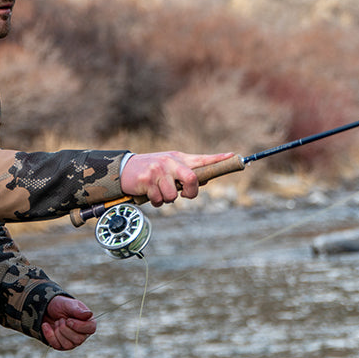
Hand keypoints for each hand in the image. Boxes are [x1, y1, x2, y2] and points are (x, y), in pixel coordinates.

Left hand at [42, 296, 96, 350]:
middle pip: (78, 340)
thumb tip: (89, 314)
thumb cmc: (61, 306)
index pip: (91, 329)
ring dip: (58, 331)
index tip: (68, 320)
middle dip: (65, 328)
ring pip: (67, 345)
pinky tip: (46, 325)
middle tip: (61, 319)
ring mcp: (73, 342)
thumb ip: (78, 310)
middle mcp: (83, 334)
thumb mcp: (68, 304)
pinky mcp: (62, 346)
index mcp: (88, 322)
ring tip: (57, 321)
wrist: (48, 310)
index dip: (79, 326)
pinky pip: (56, 346)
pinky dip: (49, 334)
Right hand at [120, 151, 235, 206]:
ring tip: (158, 191)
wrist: (125, 169)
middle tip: (184, 194)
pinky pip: (159, 200)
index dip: (218, 159)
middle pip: (192, 180)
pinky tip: (149, 193)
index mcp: (179, 158)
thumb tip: (205, 180)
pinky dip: (155, 201)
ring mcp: (159, 171)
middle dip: (191, 193)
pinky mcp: (147, 180)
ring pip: (174, 195)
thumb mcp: (169, 166)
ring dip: (166, 199)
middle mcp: (170, 162)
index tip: (234, 156)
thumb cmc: (151, 169)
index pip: (202, 159)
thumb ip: (186, 172)